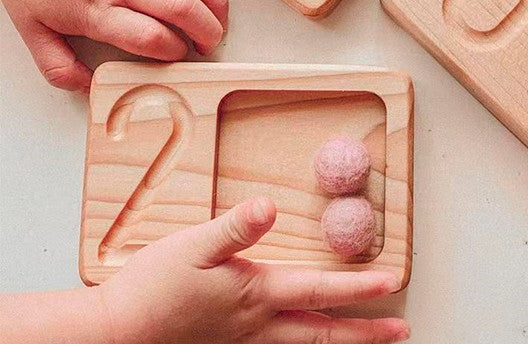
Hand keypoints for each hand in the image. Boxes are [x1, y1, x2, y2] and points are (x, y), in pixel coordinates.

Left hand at [0, 0, 227, 90]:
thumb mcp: (31, 29)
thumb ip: (57, 66)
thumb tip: (87, 87)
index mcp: (93, 9)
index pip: (150, 37)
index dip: (174, 52)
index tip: (178, 56)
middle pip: (182, 8)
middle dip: (207, 31)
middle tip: (210, 42)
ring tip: (219, 14)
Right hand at [101, 197, 408, 343]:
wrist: (116, 335)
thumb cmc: (153, 290)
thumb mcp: (193, 247)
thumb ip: (234, 229)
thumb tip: (267, 208)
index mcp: (257, 295)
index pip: (321, 290)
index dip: (360, 287)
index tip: (394, 281)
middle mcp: (258, 327)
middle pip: (324, 334)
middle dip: (366, 334)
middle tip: (400, 332)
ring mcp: (244, 343)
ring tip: (366, 340)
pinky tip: (304, 341)